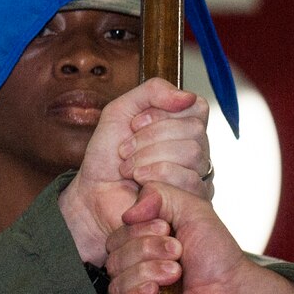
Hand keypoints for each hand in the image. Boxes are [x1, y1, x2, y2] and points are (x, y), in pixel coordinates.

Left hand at [60, 79, 208, 264]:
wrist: (94, 194)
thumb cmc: (107, 156)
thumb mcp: (120, 111)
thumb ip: (153, 91)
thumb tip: (187, 96)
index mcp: (183, 125)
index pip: (196, 106)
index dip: (162, 113)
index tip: (134, 125)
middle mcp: (197, 149)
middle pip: (194, 129)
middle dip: (150, 138)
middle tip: (126, 151)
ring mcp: (199, 175)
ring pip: (192, 152)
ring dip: (150, 158)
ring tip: (130, 169)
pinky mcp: (194, 201)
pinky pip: (190, 179)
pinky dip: (156, 177)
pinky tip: (141, 185)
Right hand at [106, 183, 293, 293]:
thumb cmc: (217, 257)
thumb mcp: (192, 210)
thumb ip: (159, 195)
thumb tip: (127, 212)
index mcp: (142, 247)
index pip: (118, 236)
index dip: (140, 230)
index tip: (168, 230)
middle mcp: (136, 272)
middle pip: (114, 257)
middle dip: (147, 250)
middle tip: (178, 253)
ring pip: (116, 282)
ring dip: (148, 272)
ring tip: (176, 274)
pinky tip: (155, 292)